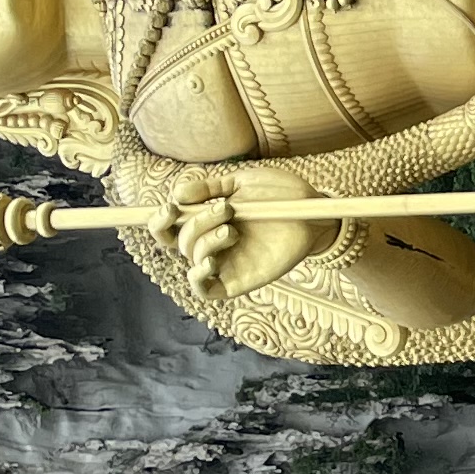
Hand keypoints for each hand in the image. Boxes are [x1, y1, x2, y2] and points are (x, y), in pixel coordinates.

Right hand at [162, 168, 322, 298]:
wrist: (314, 212)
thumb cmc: (281, 196)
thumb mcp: (242, 183)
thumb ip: (210, 188)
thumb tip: (177, 194)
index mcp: (208, 219)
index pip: (169, 228)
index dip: (160, 221)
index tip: (170, 207)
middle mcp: (212, 243)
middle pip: (182, 241)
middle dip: (198, 222)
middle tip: (227, 209)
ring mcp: (225, 262)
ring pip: (193, 259)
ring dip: (206, 241)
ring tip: (233, 229)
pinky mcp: (239, 281)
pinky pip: (206, 290)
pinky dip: (199, 278)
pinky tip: (210, 262)